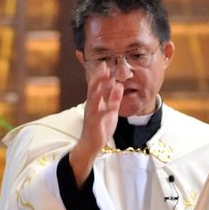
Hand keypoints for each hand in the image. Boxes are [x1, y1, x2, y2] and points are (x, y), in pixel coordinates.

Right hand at [69, 63, 123, 186]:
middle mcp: (91, 106)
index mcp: (94, 102)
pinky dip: (105, 108)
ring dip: (100, 88)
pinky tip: (110, 104)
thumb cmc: (100, 128)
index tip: (106, 63)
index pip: (96, 86)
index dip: (100, 75)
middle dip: (99, 77)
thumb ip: (114, 99)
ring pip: (95, 98)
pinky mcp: (94, 124)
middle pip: (93, 88)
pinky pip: (99, 115)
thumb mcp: (110, 111)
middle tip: (104, 65)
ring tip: (107, 80)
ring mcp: (91, 114)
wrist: (90, 145)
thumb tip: (119, 86)